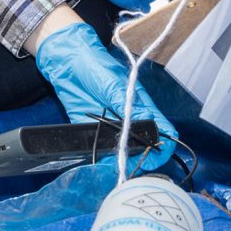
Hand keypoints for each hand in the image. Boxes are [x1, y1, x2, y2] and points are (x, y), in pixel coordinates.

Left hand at [34, 21, 178, 171]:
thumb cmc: (95, 66)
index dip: (164, 145)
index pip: (161, 129)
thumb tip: (149, 122)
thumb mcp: (113, 84)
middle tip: (135, 165)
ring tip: (118, 167)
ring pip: (123, 152)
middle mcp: (129, 120)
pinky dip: (102, 159)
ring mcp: (111, 127)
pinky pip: (99, 151)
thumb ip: (128, 105)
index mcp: (141, 106)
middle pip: (143, 146)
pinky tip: (101, 163)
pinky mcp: (91, 131)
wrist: (67, 64)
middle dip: (143, 158)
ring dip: (122, 161)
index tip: (157, 155)